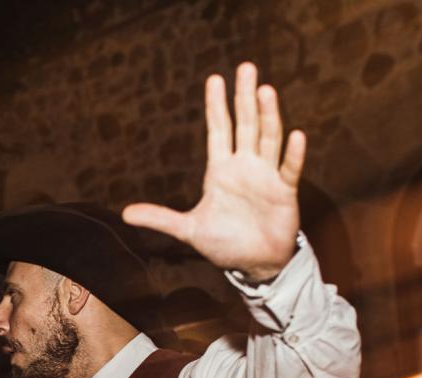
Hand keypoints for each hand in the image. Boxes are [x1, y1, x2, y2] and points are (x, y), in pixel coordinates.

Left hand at [123, 62, 303, 281]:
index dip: (216, 106)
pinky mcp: (285, 192)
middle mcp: (245, 166)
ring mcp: (266, 176)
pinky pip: (289, 169)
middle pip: (245, 124)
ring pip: (268, 139)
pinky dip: (292, 155)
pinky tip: (296, 136)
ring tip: (265, 90)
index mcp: (221, 171)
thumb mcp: (189, 229)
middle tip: (246, 68)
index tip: (215, 79)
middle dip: (244, 97)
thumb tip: (125, 213)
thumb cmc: (224, 243)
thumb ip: (161, 219)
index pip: (218, 130)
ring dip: (268, 116)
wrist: (254, 265)